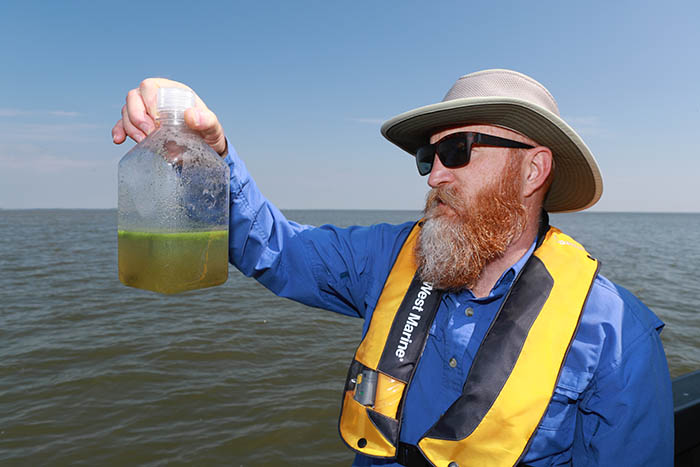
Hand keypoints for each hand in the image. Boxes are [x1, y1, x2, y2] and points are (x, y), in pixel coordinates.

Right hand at [112, 78, 226, 155]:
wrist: (205, 149)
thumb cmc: (209, 134)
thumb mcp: (213, 128)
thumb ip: (207, 121)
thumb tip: (190, 115)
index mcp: (172, 91)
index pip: (150, 86)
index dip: (148, 102)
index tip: (158, 123)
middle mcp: (156, 98)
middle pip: (133, 97)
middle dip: (137, 116)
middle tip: (150, 134)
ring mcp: (146, 111)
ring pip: (126, 111)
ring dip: (130, 127)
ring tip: (144, 142)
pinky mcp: (140, 126)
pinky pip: (123, 124)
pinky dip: (119, 130)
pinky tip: (119, 139)